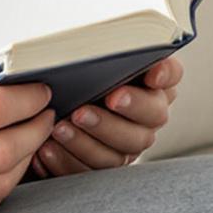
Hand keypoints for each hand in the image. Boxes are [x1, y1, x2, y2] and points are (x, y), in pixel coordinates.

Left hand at [30, 54, 184, 176]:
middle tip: (99, 103)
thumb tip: (92, 42)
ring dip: (89, 139)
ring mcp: (126, 145)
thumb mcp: (79, 59)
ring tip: (62, 126)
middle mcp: (145, 116)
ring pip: (121, 150)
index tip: (152, 74)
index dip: (166, 73)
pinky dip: (67, 159)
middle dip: (126, 109)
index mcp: (148, 81)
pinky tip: (48, 148)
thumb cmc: (65, 77)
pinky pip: (90, 170)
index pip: (170, 73)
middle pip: (151, 117)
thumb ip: (97, 52)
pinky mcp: (102, 167)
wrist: (42, 109)